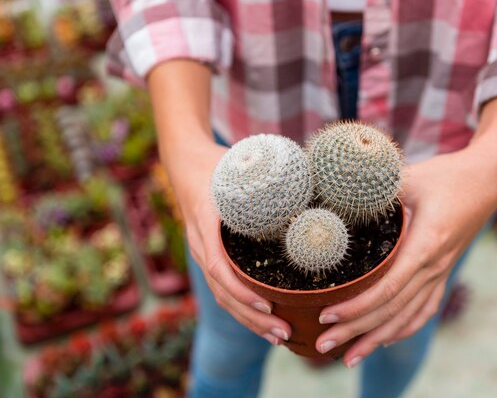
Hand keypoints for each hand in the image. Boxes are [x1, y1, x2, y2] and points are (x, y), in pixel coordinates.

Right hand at [146, 59, 291, 346]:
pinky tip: (266, 317)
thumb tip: (309, 186)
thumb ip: (264, 180)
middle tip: (285, 333)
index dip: (243, 291)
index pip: (218, 268)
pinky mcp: (211, 255)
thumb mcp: (237, 168)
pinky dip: (244, 307)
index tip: (269, 304)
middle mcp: (200, 246)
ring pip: (224, 297)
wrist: (185, 162)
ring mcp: (203, 253)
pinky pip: (225, 287)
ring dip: (250, 320)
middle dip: (253, 318)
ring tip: (280, 336)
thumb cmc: (216, 164)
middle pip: (224, 293)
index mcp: (206, 226)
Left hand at [315, 96, 496, 367]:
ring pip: (408, 316)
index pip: (388, 288)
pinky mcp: (443, 270)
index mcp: (425, 245)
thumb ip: (377, 190)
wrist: (489, 178)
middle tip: (323, 345)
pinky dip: (404, 327)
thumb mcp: (410, 177)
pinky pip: (425, 308)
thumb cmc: (447, 175)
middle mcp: (435, 265)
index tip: (328, 315)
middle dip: (356, 331)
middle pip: (392, 310)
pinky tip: (385, 339)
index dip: (357, 307)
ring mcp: (441, 271)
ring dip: (377, 338)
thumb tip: (336, 191)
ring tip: (348, 356)